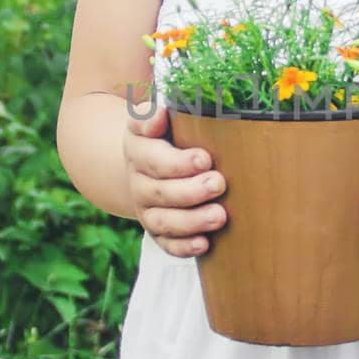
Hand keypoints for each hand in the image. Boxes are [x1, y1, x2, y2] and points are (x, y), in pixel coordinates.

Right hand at [124, 102, 226, 257]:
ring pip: (162, 221)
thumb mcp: (159, 116)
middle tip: (219, 184)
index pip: (151, 157)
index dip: (177, 162)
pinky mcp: (157, 230)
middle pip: (159, 192)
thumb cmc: (168, 133)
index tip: (205, 158)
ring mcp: (146, 208)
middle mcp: (138, 181)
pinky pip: (165, 244)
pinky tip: (205, 243)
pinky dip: (184, 247)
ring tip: (220, 216)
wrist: (149, 161)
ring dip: (191, 221)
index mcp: (138, 148)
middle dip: (190, 191)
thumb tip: (160, 112)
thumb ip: (156, 112)